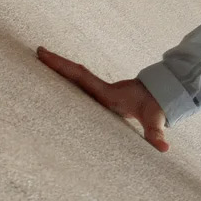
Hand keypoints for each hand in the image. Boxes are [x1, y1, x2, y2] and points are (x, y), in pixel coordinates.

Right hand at [35, 45, 169, 151]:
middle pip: (74, 74)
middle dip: (56, 64)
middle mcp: (100, 90)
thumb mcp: (154, 120)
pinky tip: (56, 84)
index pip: (81, 77)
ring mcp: (100, 92)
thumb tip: (163, 148)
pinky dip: (68, 82)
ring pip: (76, 80)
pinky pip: (81, 87)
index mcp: (106, 93)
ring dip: (60, 72)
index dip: (63, 67)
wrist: (162, 97)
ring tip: (39, 62)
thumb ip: (155, 134)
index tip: (45, 54)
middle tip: (37, 51)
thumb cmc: (156, 108)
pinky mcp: (101, 97)